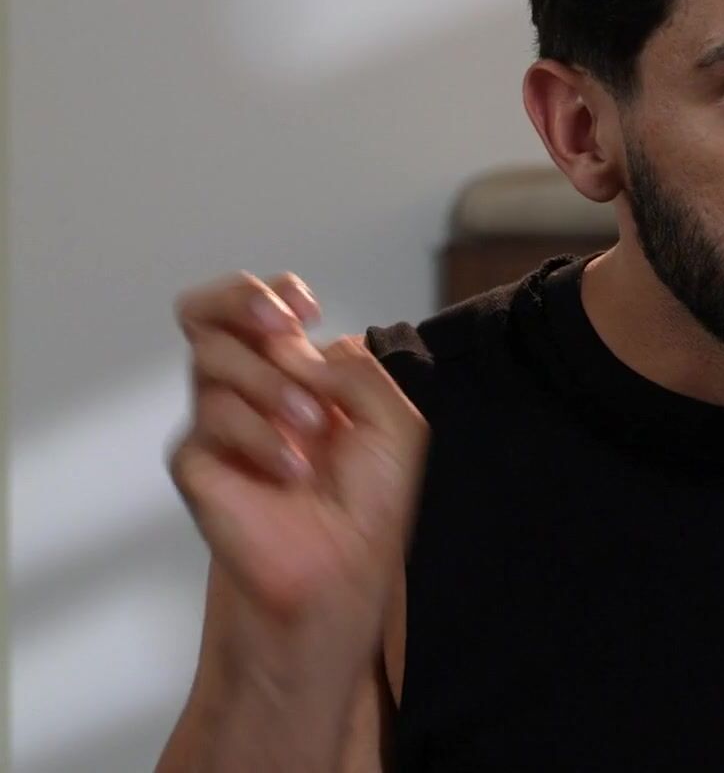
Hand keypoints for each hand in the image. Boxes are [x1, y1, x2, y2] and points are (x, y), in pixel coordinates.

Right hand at [168, 272, 426, 635]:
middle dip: (240, 303)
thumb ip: (356, 371)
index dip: (269, 293)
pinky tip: (292, 471)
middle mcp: (250, 386)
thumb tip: (299, 347)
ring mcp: (219, 421)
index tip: (305, 308)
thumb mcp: (395, 420)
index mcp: (296, 368)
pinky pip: (209, 424)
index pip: (258, 307)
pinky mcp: (198, 461)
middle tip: (284, 326)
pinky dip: (260, 440)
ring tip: (314, 427)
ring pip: (211, 361)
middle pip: (207, 313)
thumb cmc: (372, 496)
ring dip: (271, 386)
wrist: (347, 562)